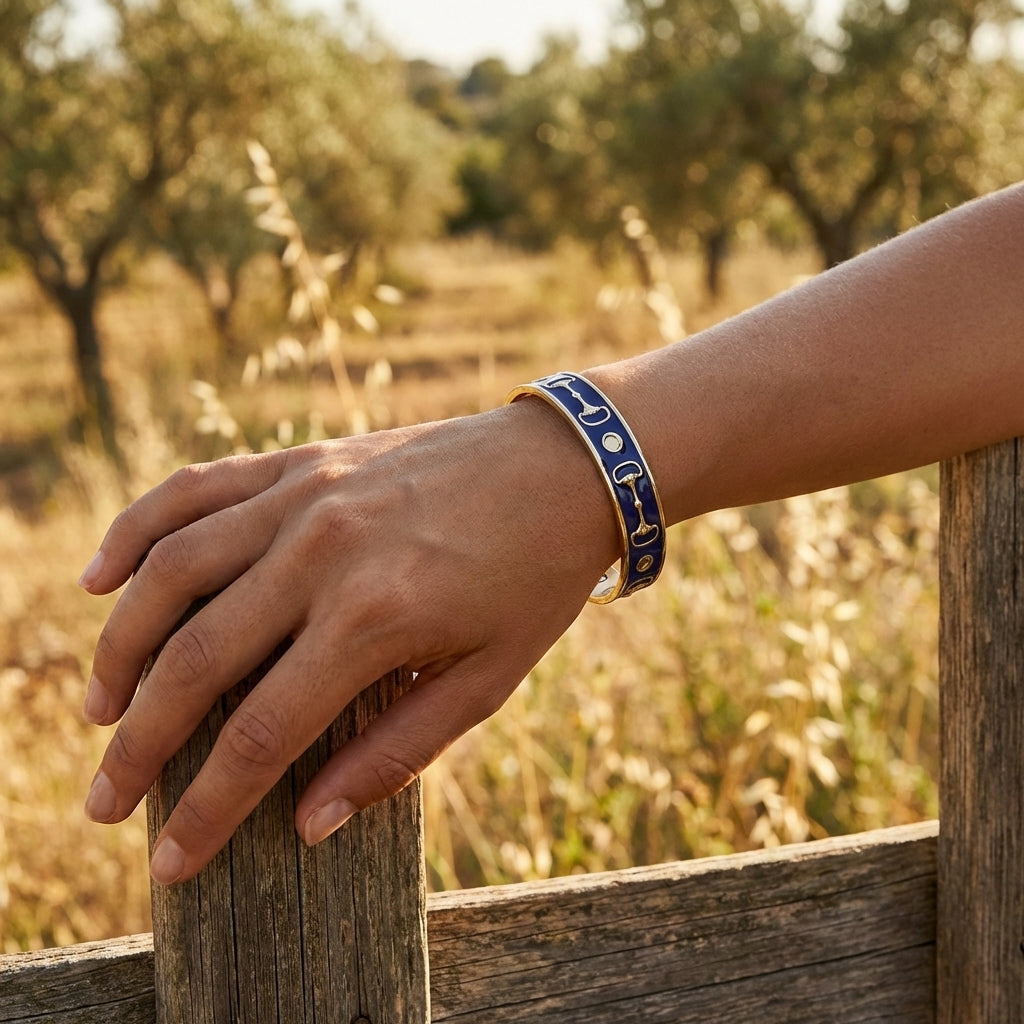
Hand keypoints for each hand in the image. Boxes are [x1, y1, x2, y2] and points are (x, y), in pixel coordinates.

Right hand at [79, 401, 617, 883]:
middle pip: (194, 662)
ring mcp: (302, 497)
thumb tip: (305, 825)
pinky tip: (101, 580)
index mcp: (374, 619)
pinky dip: (135, 531)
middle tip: (102, 802)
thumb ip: (395, 755)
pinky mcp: (299, 461)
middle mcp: (321, 553)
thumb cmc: (534, 579)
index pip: (262, 735)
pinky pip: (193, 490)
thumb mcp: (487, 681)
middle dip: (138, 745)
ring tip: (100, 709)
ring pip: (171, 574)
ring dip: (120, 648)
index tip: (170, 862)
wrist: (565, 467)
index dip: (207, 808)